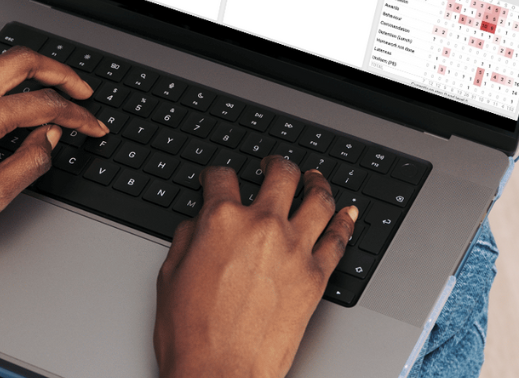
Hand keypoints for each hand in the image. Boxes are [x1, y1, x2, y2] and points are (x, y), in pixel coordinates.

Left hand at [0, 47, 107, 300]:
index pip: (44, 105)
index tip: (92, 125)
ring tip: (47, 82)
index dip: (77, 115)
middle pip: (23, 61)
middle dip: (60, 72)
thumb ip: (30, 162)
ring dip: (27, 65)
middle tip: (81, 88)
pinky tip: (3, 93)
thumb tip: (50, 138)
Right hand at [154, 155, 357, 377]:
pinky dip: (346, 221)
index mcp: (221, 219)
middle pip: (280, 173)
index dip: (216, 174)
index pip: (222, 177)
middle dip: (275, 162)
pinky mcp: (315, 276)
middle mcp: (262, 225)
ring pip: (317, 198)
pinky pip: (339, 239)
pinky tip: (347, 213)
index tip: (216, 178)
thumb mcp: (170, 274)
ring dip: (316, 182)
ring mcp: (294, 248)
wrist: (219, 376)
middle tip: (272, 164)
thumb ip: (187, 236)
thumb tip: (198, 222)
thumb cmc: (191, 333)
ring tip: (314, 178)